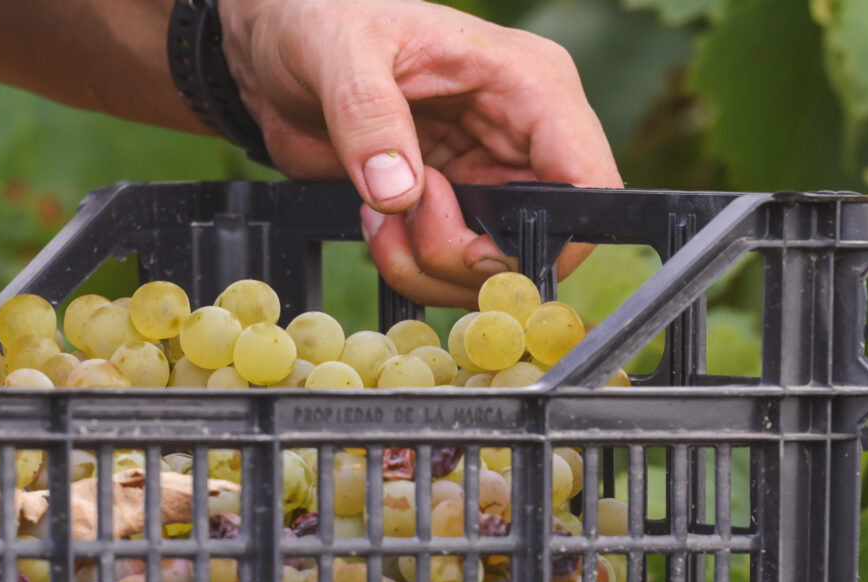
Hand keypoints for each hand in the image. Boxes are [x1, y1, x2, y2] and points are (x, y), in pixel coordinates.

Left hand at [219, 0, 621, 306]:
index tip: (472, 251)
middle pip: (538, 242)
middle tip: (400, 221)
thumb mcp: (340, 49)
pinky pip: (450, 269)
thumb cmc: (322, 18)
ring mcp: (486, 178)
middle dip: (465, 259)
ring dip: (427, 266)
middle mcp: (521, 136)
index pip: (587, 181)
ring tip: (376, 212)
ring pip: (492, 268)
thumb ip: (368, 114)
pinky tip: (377, 221)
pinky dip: (411, 267)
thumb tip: (399, 192)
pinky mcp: (451, 207)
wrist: (280, 49)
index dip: (548, 237)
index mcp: (529, 83)